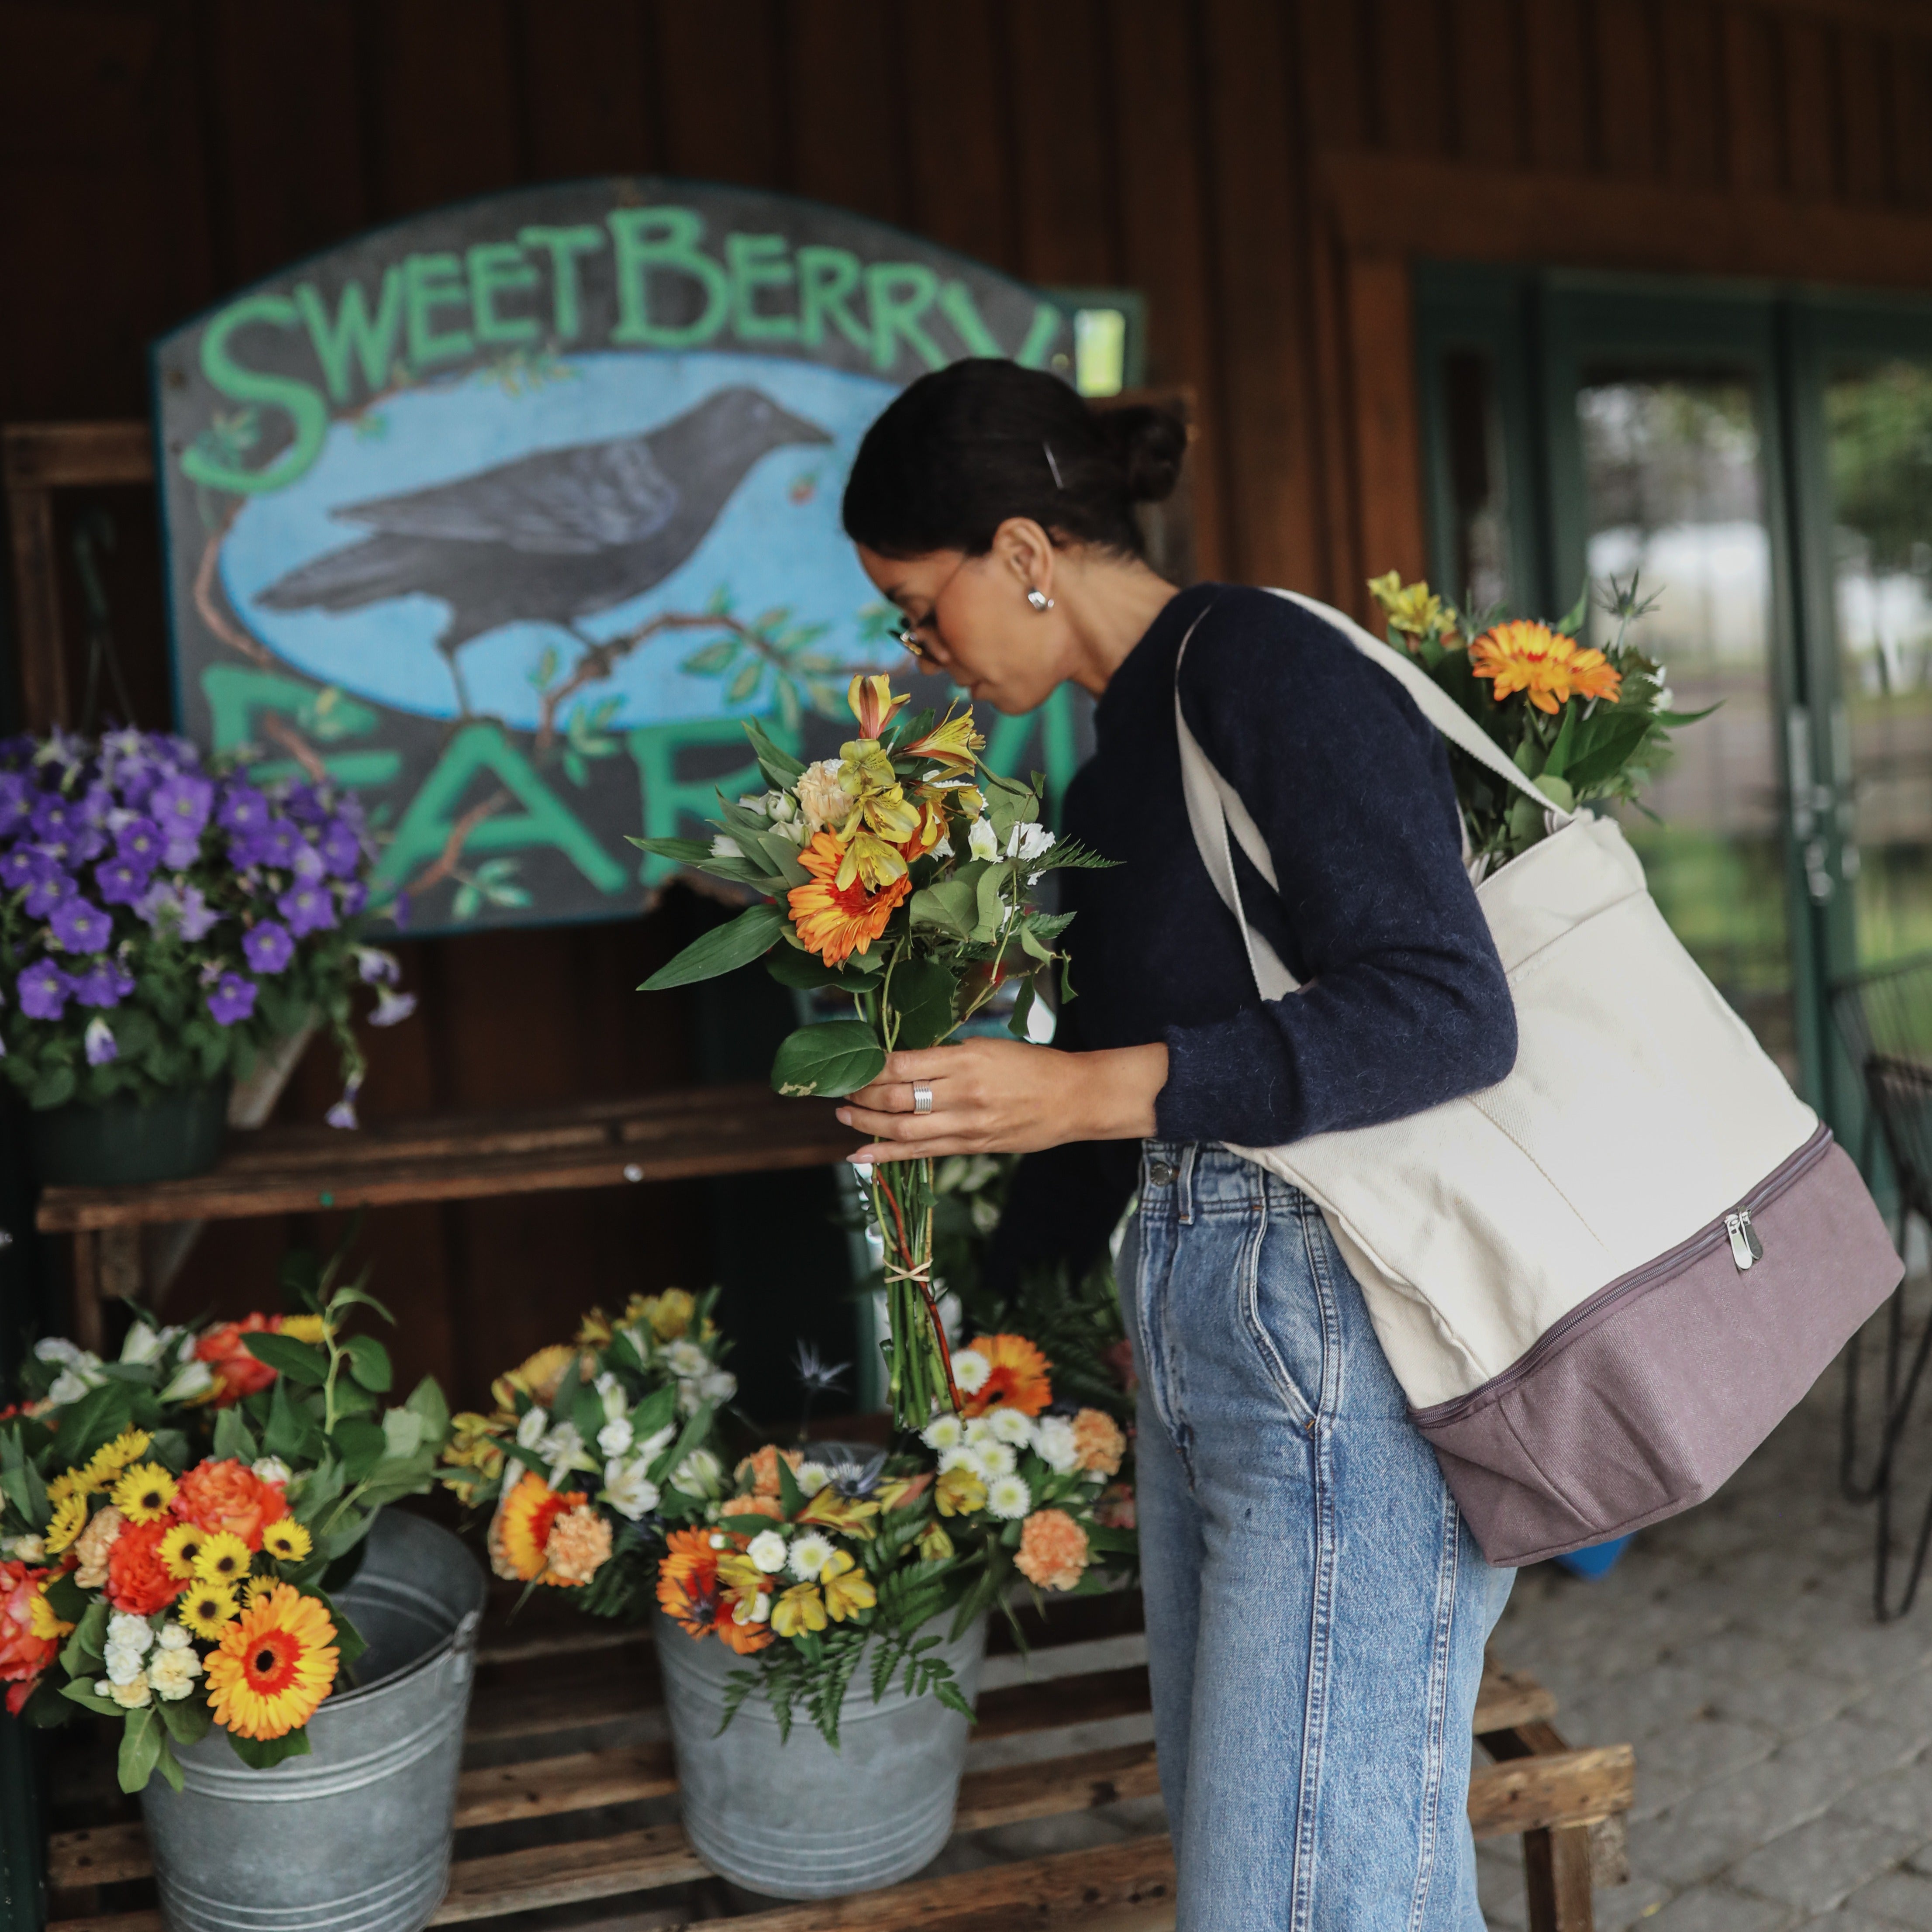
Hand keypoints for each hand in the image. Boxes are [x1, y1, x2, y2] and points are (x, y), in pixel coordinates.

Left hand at [836, 1038, 1167, 1163]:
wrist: (1075, 1099)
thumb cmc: (1032, 1066)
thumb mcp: (988, 1048)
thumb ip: (945, 1057)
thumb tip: (899, 1062)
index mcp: (966, 1059)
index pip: (902, 1063)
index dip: (870, 1066)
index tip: (852, 1062)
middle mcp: (963, 1092)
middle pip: (897, 1096)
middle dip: (862, 1094)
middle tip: (840, 1088)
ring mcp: (967, 1124)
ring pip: (903, 1128)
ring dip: (867, 1123)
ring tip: (844, 1115)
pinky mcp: (972, 1147)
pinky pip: (920, 1154)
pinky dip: (887, 1156)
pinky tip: (860, 1155)